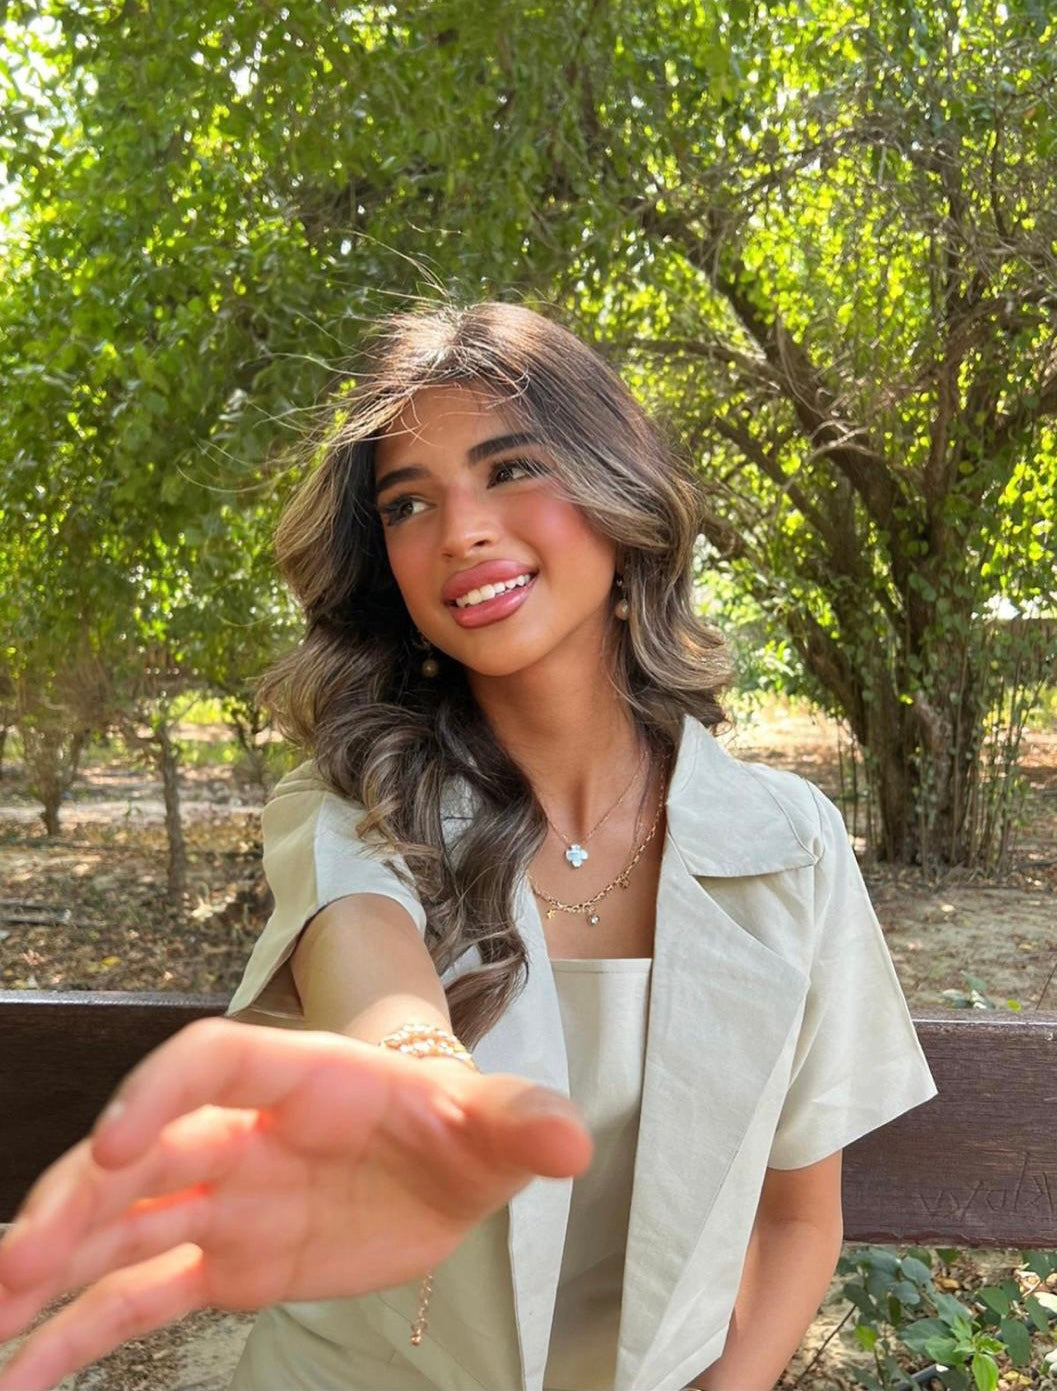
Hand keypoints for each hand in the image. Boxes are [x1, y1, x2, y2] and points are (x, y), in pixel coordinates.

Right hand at [0, 1018, 592, 1390]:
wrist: (444, 1162)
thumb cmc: (457, 1123)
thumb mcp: (495, 1122)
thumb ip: (522, 1125)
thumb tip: (572, 1141)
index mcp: (304, 1080)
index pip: (216, 1061)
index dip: (162, 1091)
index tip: (116, 1141)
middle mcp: (245, 1134)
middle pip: (145, 1154)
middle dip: (78, 1198)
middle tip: (19, 1259)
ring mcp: (225, 1201)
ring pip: (123, 1226)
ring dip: (53, 1266)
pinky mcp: (225, 1264)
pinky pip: (141, 1296)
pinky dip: (81, 1334)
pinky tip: (24, 1375)